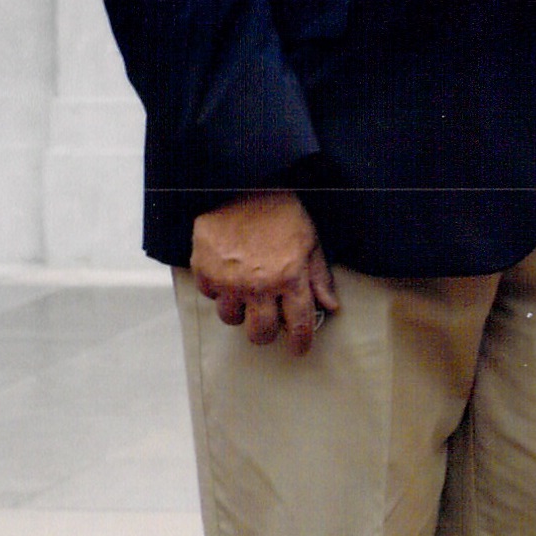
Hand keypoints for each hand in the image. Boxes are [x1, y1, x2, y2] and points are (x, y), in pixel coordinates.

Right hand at [189, 191, 337, 354]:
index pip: (297, 324)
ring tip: (246, 294)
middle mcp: (259, 285)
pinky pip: (210, 296)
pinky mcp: (205, 271)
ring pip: (231, 318)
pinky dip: (219, 291)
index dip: (299, 342)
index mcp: (290, 278)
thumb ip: (319, 278)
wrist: (244, 186)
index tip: (298, 349)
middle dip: (265, 334)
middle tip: (267, 324)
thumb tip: (330, 306)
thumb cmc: (282, 214)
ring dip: (240, 312)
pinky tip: (228, 275)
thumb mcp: (311, 243)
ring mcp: (229, 280)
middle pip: (259, 333)